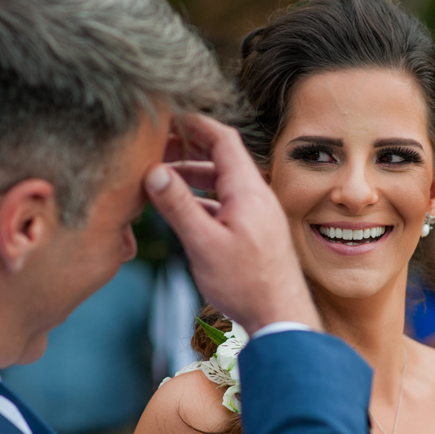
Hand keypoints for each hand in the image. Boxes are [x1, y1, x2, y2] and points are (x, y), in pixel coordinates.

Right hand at [144, 114, 318, 333]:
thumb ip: (178, 206)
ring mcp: (257, 213)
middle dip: (188, 149)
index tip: (168, 116)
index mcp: (247, 190)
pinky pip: (226, 203)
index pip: (222, 139)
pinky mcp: (255, 231)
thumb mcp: (204, 244)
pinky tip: (183, 210)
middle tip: (156, 148)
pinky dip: (203, 199)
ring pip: (222, 182)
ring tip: (161, 180)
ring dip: (193, 176)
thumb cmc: (246, 284)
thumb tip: (154, 172)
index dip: (194, 123)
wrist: (280, 317)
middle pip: (221, 157)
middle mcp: (256, 195)